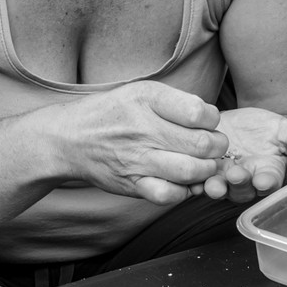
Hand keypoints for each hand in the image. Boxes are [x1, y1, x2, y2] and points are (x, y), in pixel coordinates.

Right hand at [56, 81, 227, 204]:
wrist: (68, 138)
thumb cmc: (114, 113)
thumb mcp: (142, 92)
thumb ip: (178, 102)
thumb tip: (212, 120)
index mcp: (148, 99)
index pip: (200, 112)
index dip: (212, 120)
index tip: (207, 123)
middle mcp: (143, 128)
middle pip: (202, 144)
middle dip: (217, 147)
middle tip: (213, 147)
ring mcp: (137, 158)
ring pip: (191, 171)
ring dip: (207, 171)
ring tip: (203, 165)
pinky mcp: (132, 184)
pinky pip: (169, 195)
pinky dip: (184, 192)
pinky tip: (183, 183)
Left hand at [197, 108, 286, 202]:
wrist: (234, 123)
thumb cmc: (263, 129)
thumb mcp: (285, 130)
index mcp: (268, 172)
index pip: (270, 183)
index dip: (267, 183)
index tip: (265, 179)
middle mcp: (246, 181)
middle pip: (243, 190)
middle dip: (240, 184)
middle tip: (238, 174)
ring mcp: (223, 179)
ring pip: (220, 189)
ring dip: (216, 187)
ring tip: (213, 181)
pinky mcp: (202, 173)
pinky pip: (196, 182)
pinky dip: (193, 181)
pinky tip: (192, 177)